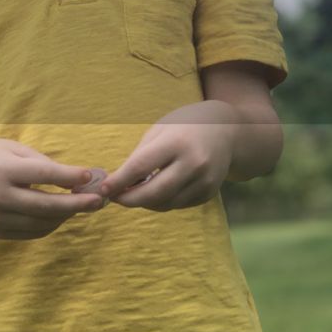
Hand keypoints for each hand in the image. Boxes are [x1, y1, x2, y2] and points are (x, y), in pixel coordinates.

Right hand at [0, 139, 105, 239]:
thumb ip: (42, 162)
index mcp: (1, 170)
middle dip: (77, 204)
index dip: (69, 177)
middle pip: (46, 205)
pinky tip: (61, 213)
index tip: (91, 175)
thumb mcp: (12, 148)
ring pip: (42, 222)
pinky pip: (33, 232)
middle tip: (100, 200)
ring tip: (83, 204)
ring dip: (66, 215)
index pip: (42, 175)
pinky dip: (51, 223)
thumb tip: (76, 180)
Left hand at [98, 101, 238, 210]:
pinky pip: (178, 205)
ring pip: (166, 203)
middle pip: (154, 192)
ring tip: (132, 194)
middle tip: (114, 199)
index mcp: (176, 143)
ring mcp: (204, 181)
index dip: (119, 181)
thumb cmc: (185, 127)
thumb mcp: (160, 130)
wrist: (228, 131)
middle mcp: (193, 164)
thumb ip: (140, 156)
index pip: (141, 167)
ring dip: (144, 203)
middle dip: (129, 200)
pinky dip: (161, 202)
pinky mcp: (209, 193)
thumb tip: (118, 182)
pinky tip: (153, 193)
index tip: (103, 188)